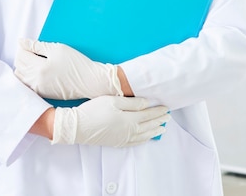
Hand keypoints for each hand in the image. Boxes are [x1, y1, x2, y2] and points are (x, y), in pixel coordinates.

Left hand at [14, 38, 122, 99]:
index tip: (30, 44)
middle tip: (32, 50)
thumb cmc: (77, 63)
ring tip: (34, 60)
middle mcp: (36, 80)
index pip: (21, 56)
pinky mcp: (43, 93)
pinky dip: (27, 76)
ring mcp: (39, 89)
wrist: (90, 81)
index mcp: (39, 68)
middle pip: (19, 66)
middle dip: (22, 56)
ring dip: (23, 67)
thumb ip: (37, 46)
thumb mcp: (58, 49)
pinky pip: (27, 84)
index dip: (23, 47)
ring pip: (20, 77)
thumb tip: (22, 42)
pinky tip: (36, 70)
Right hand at [52, 96, 169, 146]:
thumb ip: (132, 103)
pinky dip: (143, 140)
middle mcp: (129, 131)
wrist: (77, 127)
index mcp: (130, 119)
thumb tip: (147, 103)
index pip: (149, 115)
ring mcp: (123, 139)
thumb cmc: (94, 110)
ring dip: (154, 131)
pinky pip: (135, 143)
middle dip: (159, 121)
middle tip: (168, 117)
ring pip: (144, 136)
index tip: (166, 108)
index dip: (158, 111)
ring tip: (161, 128)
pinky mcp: (116, 143)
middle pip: (149, 126)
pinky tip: (146, 138)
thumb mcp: (114, 101)